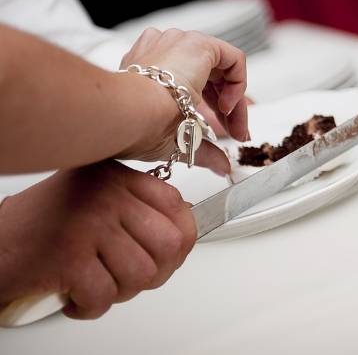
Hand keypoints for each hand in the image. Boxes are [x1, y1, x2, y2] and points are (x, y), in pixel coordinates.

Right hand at [0, 161, 195, 319]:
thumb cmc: (45, 226)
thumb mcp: (99, 199)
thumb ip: (139, 208)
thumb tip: (184, 232)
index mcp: (119, 177)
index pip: (177, 207)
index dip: (178, 241)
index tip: (163, 255)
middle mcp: (107, 194)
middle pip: (169, 244)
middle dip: (155, 273)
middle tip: (128, 278)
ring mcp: (90, 223)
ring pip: (142, 274)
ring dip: (121, 292)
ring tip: (99, 284)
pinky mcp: (69, 255)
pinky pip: (106, 295)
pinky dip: (91, 307)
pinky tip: (75, 297)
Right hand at [120, 28, 248, 175]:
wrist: (129, 112)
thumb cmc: (138, 126)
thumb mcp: (177, 139)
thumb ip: (203, 150)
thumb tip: (221, 166)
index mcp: (152, 70)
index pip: (194, 84)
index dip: (215, 111)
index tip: (228, 132)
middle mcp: (166, 51)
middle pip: (211, 78)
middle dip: (228, 110)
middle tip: (236, 133)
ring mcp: (181, 44)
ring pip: (222, 70)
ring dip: (234, 101)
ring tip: (234, 126)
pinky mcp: (199, 44)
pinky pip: (233, 59)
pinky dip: (238, 83)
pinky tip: (227, 106)